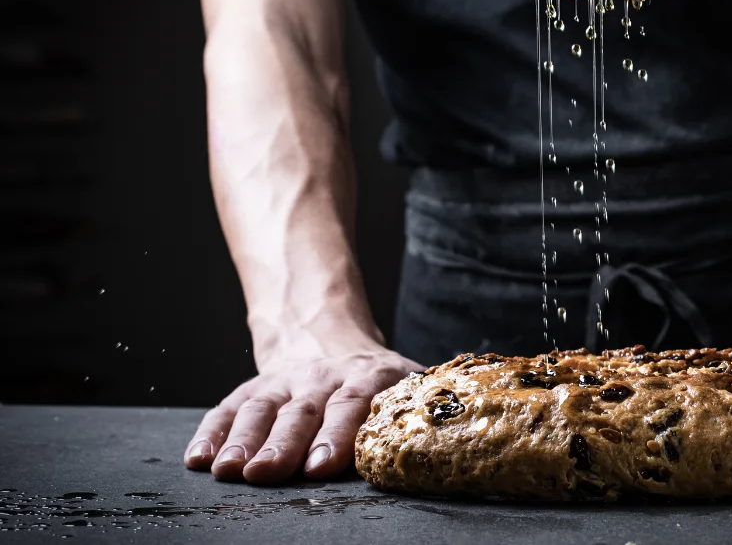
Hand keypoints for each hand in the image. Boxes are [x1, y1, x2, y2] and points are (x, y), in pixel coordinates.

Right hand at [184, 345, 423, 483]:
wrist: (331, 337)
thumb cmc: (380, 385)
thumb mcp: (408, 387)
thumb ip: (424, 411)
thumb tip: (453, 441)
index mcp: (369, 379)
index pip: (352, 405)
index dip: (337, 434)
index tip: (321, 466)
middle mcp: (323, 377)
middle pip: (302, 411)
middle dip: (283, 444)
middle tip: (266, 473)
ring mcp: (284, 381)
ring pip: (260, 409)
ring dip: (242, 441)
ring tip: (228, 471)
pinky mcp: (253, 388)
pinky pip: (228, 408)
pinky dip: (210, 432)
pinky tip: (197, 459)